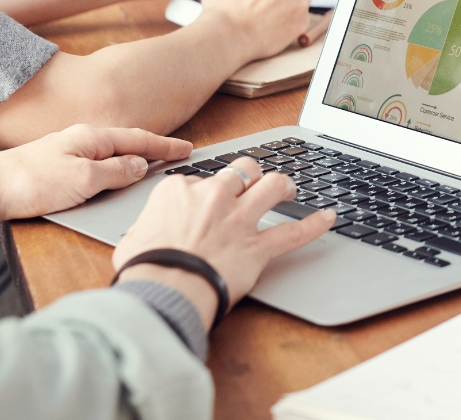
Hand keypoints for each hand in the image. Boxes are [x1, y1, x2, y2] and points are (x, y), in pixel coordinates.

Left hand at [0, 125, 190, 219]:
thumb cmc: (29, 183)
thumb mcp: (83, 179)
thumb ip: (115, 172)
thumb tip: (139, 165)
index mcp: (90, 137)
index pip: (139, 139)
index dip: (165, 146)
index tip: (187, 149)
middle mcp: (79, 142)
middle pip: (125, 145)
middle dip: (152, 150)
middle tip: (176, 157)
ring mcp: (65, 156)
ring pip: (108, 158)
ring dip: (130, 163)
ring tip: (151, 171)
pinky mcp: (53, 173)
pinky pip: (93, 171)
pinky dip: (110, 175)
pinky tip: (111, 185)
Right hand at [113, 157, 333, 328]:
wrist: (164, 289)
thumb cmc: (145, 268)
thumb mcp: (131, 240)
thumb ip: (144, 229)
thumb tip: (144, 236)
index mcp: (180, 191)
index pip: (200, 179)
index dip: (205, 190)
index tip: (206, 202)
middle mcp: (214, 197)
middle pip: (241, 171)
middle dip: (251, 173)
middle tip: (255, 181)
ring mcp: (239, 220)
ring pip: (272, 187)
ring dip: (283, 185)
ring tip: (289, 187)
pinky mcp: (257, 247)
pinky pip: (293, 233)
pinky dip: (314, 225)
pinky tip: (329, 218)